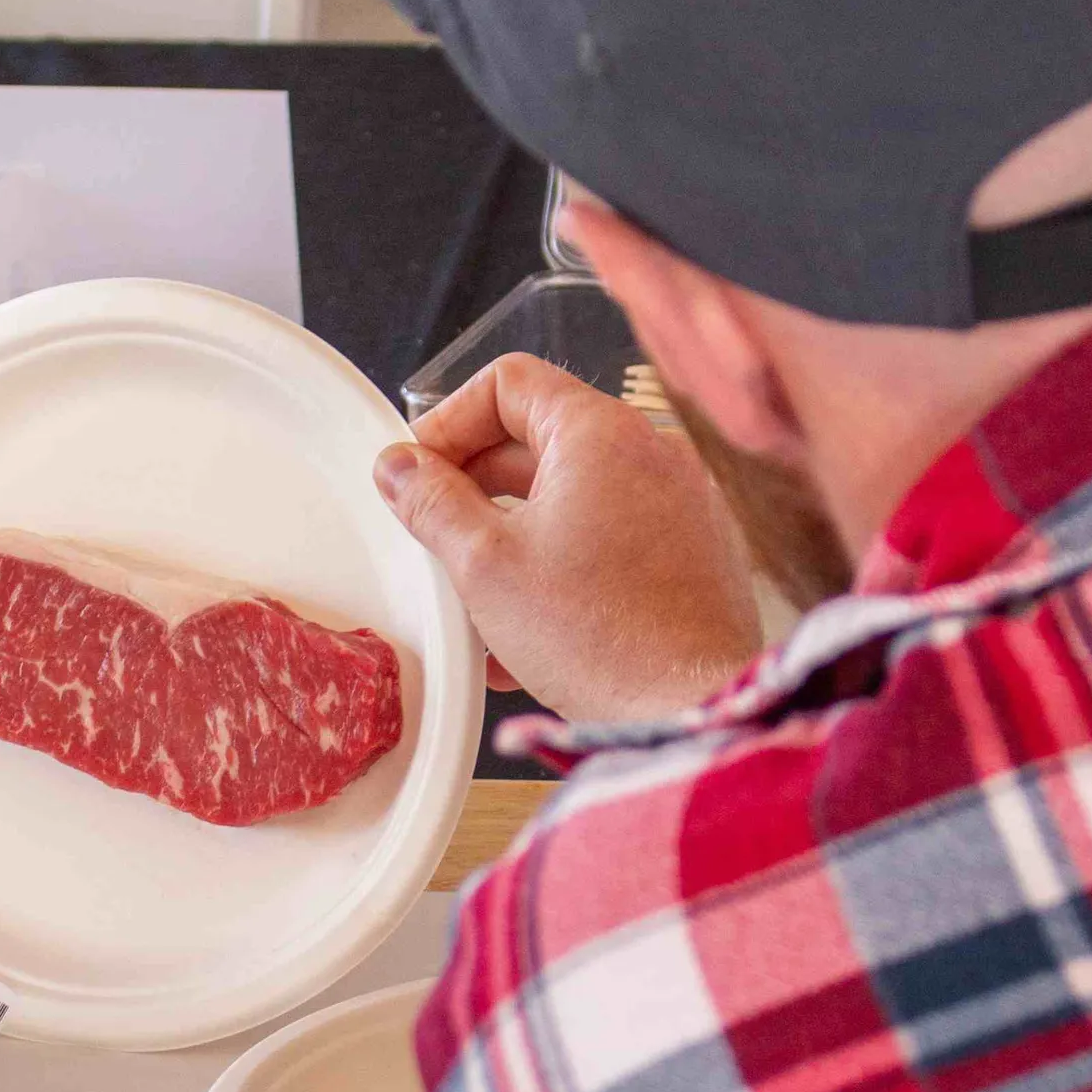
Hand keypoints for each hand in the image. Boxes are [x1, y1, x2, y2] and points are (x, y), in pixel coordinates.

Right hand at [373, 356, 763, 723]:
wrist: (689, 710)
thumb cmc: (597, 638)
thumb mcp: (485, 565)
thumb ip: (432, 502)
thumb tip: (399, 467)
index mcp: (601, 433)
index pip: (509, 382)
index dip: (448, 421)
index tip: (419, 473)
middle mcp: (652, 452)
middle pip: (540, 437)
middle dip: (474, 485)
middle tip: (433, 532)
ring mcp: (680, 502)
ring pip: (572, 495)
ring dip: (513, 533)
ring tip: (473, 594)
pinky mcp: (692, 553)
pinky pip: (611, 536)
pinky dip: (562, 563)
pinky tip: (523, 626)